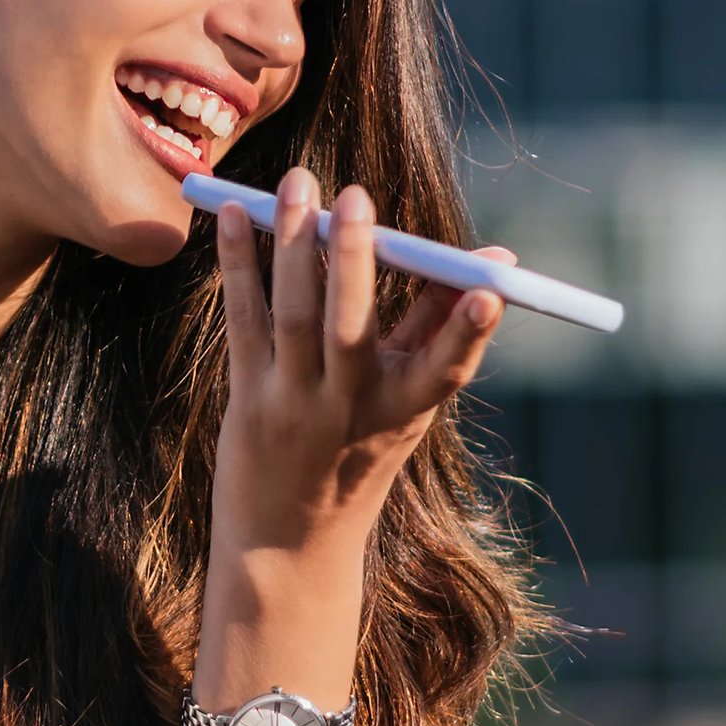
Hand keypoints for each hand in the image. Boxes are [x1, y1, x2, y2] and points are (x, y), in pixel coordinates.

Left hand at [210, 168, 506, 560]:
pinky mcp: (248, 397)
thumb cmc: (357, 453)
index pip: (446, 369)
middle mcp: (349, 410)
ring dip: (293, 243)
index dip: (471, 331)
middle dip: (354, 258)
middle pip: (351, 327)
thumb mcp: (405, 405)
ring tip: (298, 184)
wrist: (286, 541)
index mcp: (404, 412)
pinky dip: (238, 264)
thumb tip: (492, 262)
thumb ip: (438, 330)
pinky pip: (243, 319)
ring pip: (293, 314)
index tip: (493, 290)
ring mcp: (293, 405)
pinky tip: (233, 215)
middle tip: (356, 197)